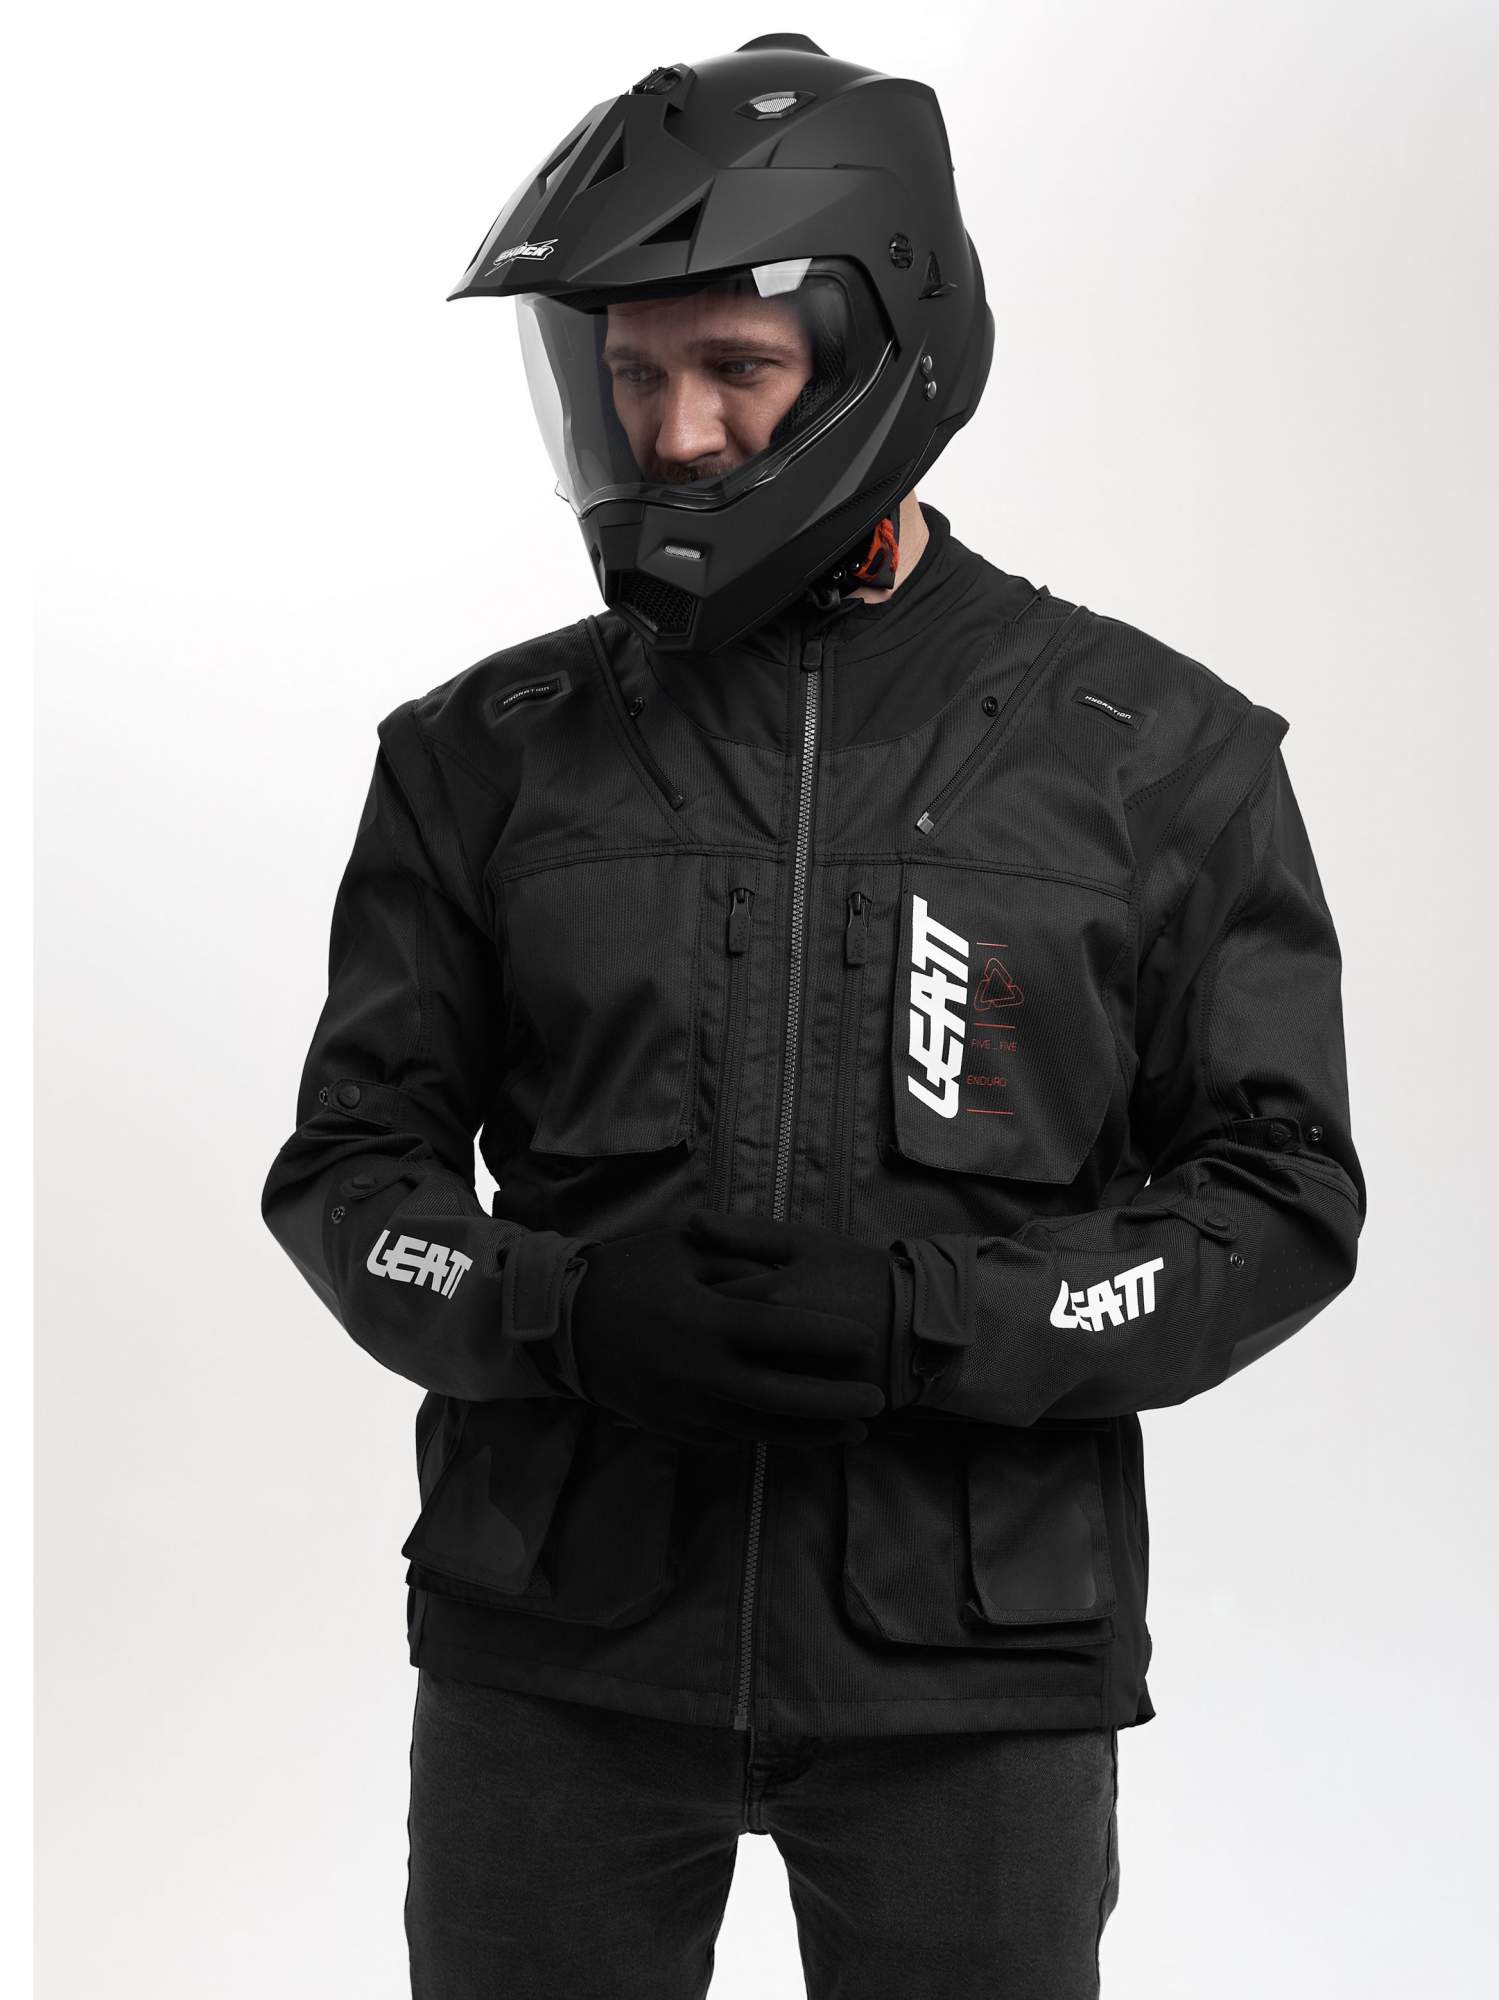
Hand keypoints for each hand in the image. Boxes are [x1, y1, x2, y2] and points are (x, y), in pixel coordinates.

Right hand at [566, 1222, 887, 1448]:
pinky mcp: (676, 1428)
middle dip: (836, 1402)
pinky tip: (801, 1433)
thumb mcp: (682, 1252)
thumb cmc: (627, 1274)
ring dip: (812, 1432)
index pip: (782, 1333)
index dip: (829, 1338)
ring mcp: (687, 1407)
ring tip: (854, 1432)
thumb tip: (787, 1278)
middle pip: (783, 1396)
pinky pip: (732, 1436)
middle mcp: (700, 1373)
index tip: (865, 1340)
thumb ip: (738, 1263)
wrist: (564, 1326)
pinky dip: (770, 1435)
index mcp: (706, 1322)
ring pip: (762, 1428)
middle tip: (878, 1402)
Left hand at [684, 1210, 919, 1409]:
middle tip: (690, 1324)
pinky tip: (738, 1380)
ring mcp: (788, 1383)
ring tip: (714, 1352)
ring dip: (715, 1367)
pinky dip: (742, 1393)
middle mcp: (772, 1346)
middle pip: (708, 1344)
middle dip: (695, 1335)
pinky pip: (756, 1407)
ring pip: (727, 1380)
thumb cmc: (860, 1275)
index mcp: (768, 1297)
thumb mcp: (805, 1243)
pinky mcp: (805, 1410)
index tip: (682, 1289)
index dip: (685, 1293)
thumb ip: (744, 1232)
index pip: (700, 1297)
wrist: (920, 1323)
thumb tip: (691, 1220)